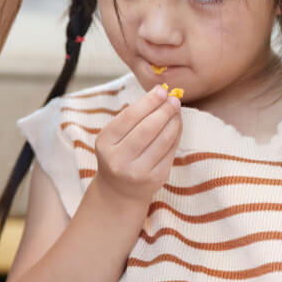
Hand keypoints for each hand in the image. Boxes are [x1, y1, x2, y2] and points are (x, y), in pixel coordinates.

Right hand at [93, 84, 181, 203]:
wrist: (119, 190)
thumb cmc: (118, 154)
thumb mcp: (114, 137)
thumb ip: (133, 117)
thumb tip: (161, 94)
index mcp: (105, 143)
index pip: (129, 117)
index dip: (148, 102)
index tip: (161, 90)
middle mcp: (119, 159)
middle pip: (147, 129)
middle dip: (164, 110)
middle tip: (174, 99)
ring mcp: (137, 171)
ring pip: (162, 140)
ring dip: (173, 121)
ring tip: (176, 110)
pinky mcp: (155, 178)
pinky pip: (170, 151)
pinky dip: (176, 135)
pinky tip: (177, 125)